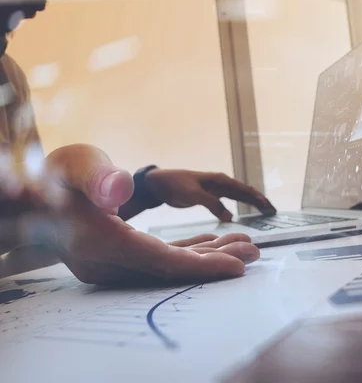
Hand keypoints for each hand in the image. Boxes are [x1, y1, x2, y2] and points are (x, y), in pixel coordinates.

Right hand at [4, 144, 259, 283]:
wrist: (33, 200)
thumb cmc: (53, 178)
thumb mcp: (74, 168)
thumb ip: (95, 179)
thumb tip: (116, 192)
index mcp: (102, 244)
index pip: (162, 263)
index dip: (202, 266)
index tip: (237, 266)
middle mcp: (111, 263)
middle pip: (173, 267)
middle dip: (215, 260)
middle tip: (254, 252)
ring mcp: (117, 263)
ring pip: (171, 263)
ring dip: (208, 254)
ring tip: (245, 245)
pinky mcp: (122, 257)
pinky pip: (162, 257)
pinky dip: (189, 249)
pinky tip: (212, 243)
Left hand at [143, 169, 276, 220]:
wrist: (160, 183)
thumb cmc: (175, 185)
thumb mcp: (194, 195)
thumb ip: (212, 204)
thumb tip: (231, 217)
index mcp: (220, 180)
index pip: (244, 190)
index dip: (258, 199)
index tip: (269, 208)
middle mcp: (221, 183)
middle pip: (245, 192)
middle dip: (260, 201)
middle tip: (273, 212)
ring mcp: (216, 189)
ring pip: (239, 196)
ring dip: (252, 203)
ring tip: (265, 211)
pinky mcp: (210, 195)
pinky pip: (230, 200)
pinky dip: (240, 205)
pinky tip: (243, 213)